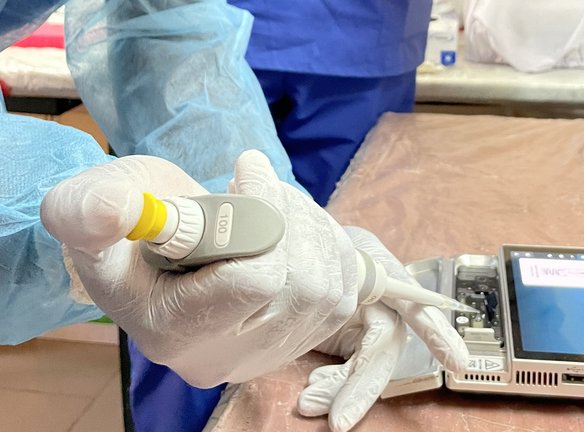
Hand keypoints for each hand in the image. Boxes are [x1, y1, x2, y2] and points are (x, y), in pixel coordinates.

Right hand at [40, 150, 358, 386]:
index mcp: (173, 333)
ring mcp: (269, 352)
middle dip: (292, 217)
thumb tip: (112, 209)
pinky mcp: (301, 338)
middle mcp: (227, 356)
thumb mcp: (88, 210)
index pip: (255, 282)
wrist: (156, 249)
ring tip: (275, 199)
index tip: (244, 169)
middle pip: (304, 287)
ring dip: (313, 225)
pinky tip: (296, 224)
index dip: (264, 215)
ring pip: (331, 287)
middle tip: (258, 182)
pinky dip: (332, 245)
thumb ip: (89, 212)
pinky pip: (345, 292)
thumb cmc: (126, 226)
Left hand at [298, 227, 468, 431]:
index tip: (457, 362)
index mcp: (383, 273)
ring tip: (310, 403)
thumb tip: (334, 296)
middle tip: (340, 421)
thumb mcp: (328, 252)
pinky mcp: (354, 338)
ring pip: (367, 364)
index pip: (414, 303)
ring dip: (341, 389)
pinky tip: (315, 389)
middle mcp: (385, 302)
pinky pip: (351, 367)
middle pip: (384, 348)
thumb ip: (336, 275)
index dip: (436, 332)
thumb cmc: (320, 245)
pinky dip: (334, 382)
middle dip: (363, 387)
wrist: (302, 246)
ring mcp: (370, 321)